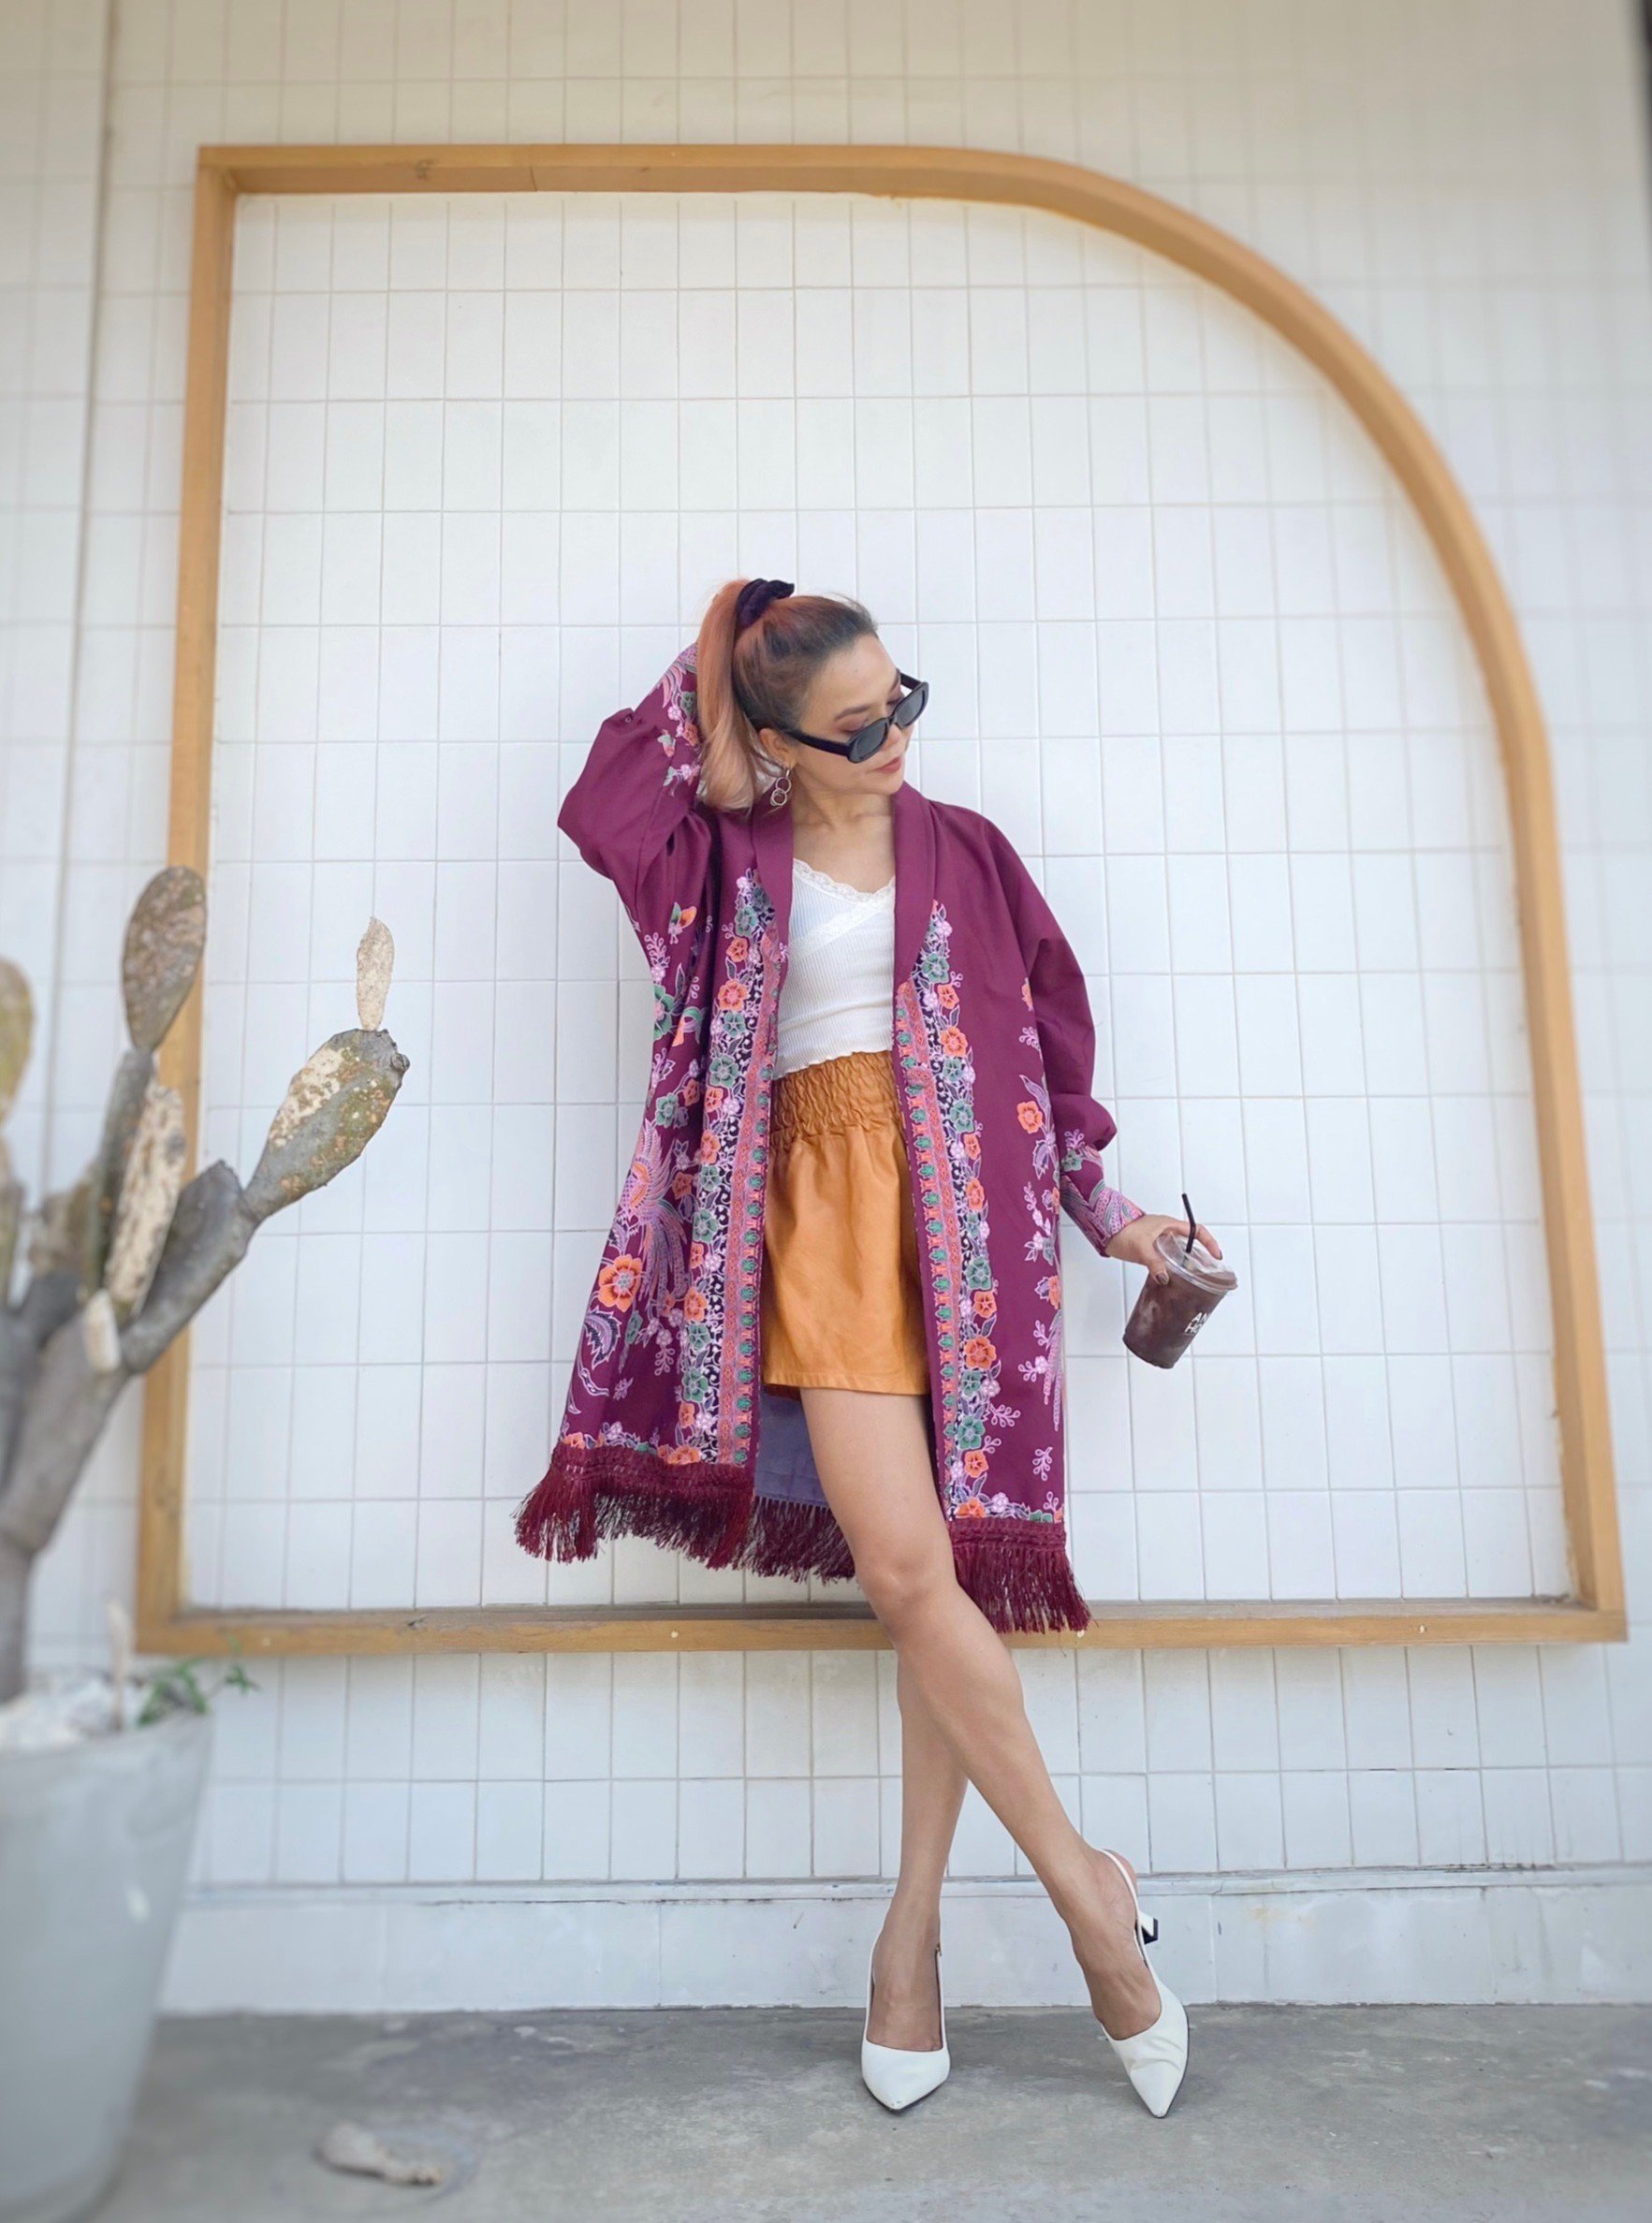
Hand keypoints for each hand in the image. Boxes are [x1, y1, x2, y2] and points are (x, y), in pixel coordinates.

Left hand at [1104, 1213, 1221, 1281]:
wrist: (1102, 1229)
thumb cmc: (1121, 1230)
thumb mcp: (1141, 1248)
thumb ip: (1154, 1263)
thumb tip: (1165, 1277)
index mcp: (1168, 1225)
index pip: (1196, 1230)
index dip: (1209, 1242)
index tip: (1216, 1255)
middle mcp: (1166, 1231)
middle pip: (1190, 1242)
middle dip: (1200, 1255)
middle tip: (1206, 1270)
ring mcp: (1158, 1239)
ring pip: (1178, 1250)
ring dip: (1186, 1262)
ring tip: (1192, 1277)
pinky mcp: (1150, 1248)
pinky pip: (1167, 1256)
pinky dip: (1172, 1266)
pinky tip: (1171, 1277)